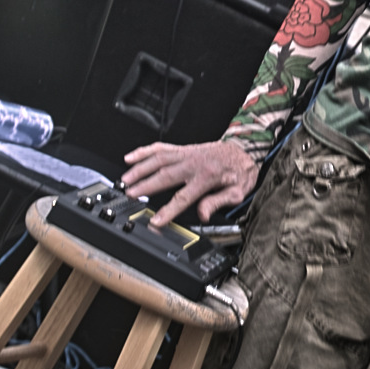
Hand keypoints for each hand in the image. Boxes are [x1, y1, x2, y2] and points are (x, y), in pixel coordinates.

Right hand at [122, 140, 259, 226]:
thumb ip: (218, 202)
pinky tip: (131, 157)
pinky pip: (161, 148)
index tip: (157, 221)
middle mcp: (193, 163)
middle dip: (146, 185)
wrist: (244, 149)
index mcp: (207, 177)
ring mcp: (186, 154)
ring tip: (125, 179)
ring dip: (140, 169)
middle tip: (131, 195)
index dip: (169, 210)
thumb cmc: (240, 171)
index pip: (184, 197)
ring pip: (159, 159)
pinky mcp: (182, 149)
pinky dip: (144, 151)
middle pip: (165, 176)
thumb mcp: (237, 191)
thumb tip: (203, 214)